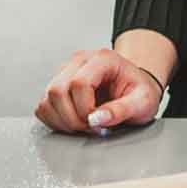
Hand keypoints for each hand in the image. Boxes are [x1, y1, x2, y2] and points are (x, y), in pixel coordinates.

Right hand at [36, 48, 165, 133]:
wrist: (135, 86)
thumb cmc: (140, 91)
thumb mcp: (143, 102)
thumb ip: (122, 110)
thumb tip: (96, 119)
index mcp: (102, 59)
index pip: (79, 83)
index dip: (85, 109)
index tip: (99, 124)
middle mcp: (80, 61)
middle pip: (57, 90)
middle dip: (72, 118)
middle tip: (91, 128)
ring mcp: (66, 71)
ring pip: (47, 98)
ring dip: (62, 121)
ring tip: (83, 126)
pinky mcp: (58, 85)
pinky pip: (43, 105)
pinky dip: (54, 120)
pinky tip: (73, 124)